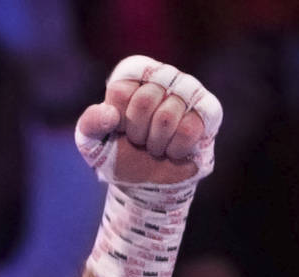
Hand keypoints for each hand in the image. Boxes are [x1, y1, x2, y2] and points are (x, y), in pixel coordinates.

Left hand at [76, 56, 221, 184]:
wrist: (143, 178)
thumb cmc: (117, 151)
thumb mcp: (92, 140)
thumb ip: (91, 123)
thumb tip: (110, 114)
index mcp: (133, 76)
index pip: (121, 91)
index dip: (117, 120)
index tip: (119, 128)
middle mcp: (163, 76)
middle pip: (145, 100)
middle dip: (136, 132)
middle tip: (139, 139)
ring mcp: (188, 91)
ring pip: (167, 116)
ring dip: (155, 143)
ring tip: (155, 145)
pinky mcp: (208, 111)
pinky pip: (189, 129)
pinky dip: (174, 149)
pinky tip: (172, 150)